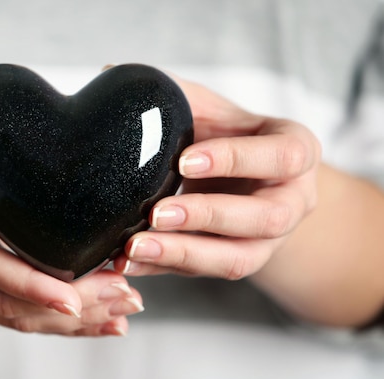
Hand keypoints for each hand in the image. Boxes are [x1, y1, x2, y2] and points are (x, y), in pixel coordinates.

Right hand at [0, 62, 142, 335]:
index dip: (24, 282)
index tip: (73, 294)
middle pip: (5, 302)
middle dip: (66, 308)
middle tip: (124, 297)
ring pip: (15, 317)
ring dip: (72, 321)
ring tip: (126, 310)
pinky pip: (17, 316)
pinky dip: (62, 324)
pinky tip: (104, 322)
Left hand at [113, 78, 320, 278]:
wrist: (244, 180)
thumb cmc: (226, 137)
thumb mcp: (212, 110)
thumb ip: (175, 95)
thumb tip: (111, 74)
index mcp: (296, 152)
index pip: (281, 157)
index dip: (235, 160)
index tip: (184, 160)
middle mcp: (293, 201)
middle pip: (264, 218)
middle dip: (208, 216)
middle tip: (157, 213)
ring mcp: (269, 240)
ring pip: (236, 259)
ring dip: (183, 255)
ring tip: (133, 248)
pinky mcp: (238, 262)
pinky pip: (202, 275)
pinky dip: (162, 269)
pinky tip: (126, 263)